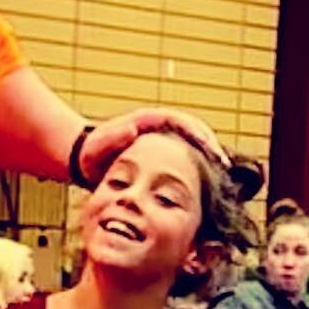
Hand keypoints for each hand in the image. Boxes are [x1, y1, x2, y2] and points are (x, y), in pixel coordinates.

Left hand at [80, 109, 228, 186]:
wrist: (83, 161)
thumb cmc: (91, 153)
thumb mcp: (99, 145)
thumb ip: (113, 137)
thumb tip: (133, 129)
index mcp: (150, 120)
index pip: (186, 122)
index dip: (202, 136)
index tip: (214, 151)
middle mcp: (160, 128)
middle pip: (196, 133)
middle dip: (212, 148)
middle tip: (226, 167)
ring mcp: (162, 142)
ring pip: (192, 148)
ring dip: (207, 160)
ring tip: (221, 179)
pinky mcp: (160, 156)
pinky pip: (183, 160)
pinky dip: (195, 171)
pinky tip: (202, 188)